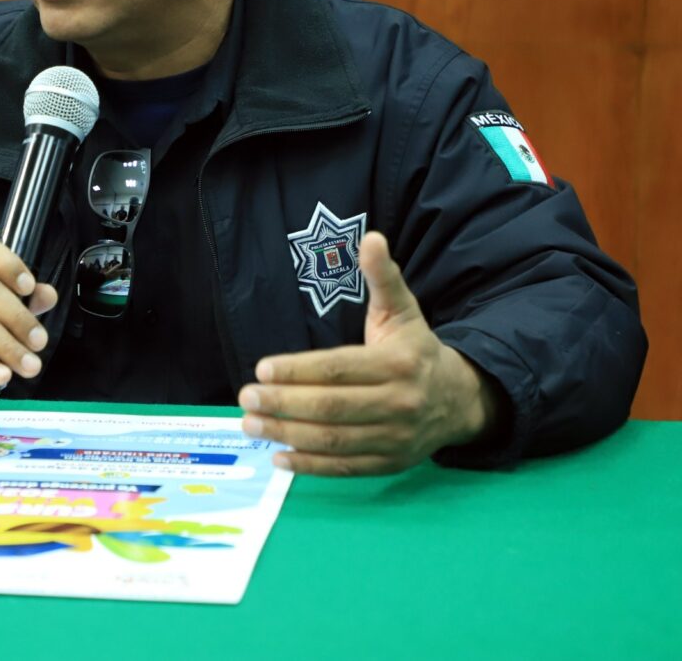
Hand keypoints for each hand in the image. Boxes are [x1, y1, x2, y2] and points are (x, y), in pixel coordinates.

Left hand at [238, 231, 497, 474]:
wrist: (460, 399)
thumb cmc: (415, 349)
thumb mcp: (402, 310)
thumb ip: (383, 277)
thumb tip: (371, 237)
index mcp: (398, 365)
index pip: (339, 369)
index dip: (299, 370)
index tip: (262, 368)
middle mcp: (399, 404)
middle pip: (333, 407)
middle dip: (284, 404)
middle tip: (245, 398)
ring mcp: (395, 438)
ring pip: (335, 440)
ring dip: (288, 435)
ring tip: (250, 425)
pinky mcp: (390, 463)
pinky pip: (345, 468)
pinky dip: (310, 467)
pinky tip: (278, 457)